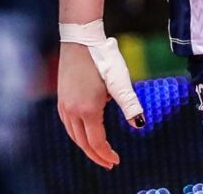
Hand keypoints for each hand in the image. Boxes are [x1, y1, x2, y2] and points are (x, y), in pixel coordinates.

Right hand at [57, 42, 128, 169]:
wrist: (81, 39)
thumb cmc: (103, 57)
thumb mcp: (120, 81)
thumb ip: (129, 105)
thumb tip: (140, 124)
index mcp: (87, 110)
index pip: (96, 142)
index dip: (106, 154)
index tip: (115, 161)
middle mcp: (71, 111)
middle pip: (83, 143)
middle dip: (96, 154)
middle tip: (109, 162)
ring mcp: (64, 105)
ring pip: (74, 135)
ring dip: (86, 145)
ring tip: (99, 149)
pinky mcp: (62, 97)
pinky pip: (68, 124)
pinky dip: (78, 133)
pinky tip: (86, 129)